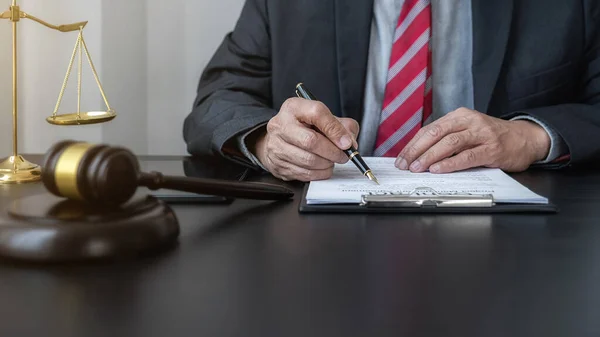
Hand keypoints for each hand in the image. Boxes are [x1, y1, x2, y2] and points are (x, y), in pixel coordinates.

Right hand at [252, 98, 358, 180]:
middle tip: (343, 156)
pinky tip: (323, 168)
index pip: (317, 113)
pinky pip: (304, 174)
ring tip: (332, 160)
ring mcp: (276, 147)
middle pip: (311, 141)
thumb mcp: (324, 118)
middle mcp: (281, 125)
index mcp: (294, 108)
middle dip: (332, 151)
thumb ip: (341, 126)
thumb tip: (350, 144)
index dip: (335, 130)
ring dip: (327, 164)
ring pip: (308, 160)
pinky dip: (319, 174)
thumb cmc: (305, 127)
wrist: (280, 139)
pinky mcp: (278, 165)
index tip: (347, 143)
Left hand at [395, 108, 550, 172]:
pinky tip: (438, 169)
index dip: (413, 144)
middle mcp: (469, 121)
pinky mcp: (492, 149)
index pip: (430, 129)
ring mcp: (482, 134)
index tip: (401, 158)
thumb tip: (418, 155)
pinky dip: (450, 163)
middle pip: (436, 133)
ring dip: (430, 156)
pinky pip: (467, 156)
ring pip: (450, 143)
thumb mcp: (468, 130)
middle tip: (404, 164)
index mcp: (459, 115)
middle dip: (416, 150)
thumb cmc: (491, 137)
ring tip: (417, 168)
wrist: (526, 138)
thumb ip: (447, 138)